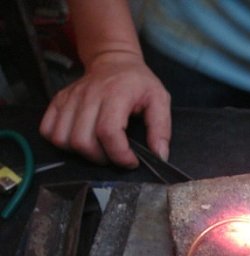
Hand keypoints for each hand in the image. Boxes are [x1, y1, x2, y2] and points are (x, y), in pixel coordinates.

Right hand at [40, 51, 170, 167]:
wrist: (114, 60)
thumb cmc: (138, 83)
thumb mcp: (160, 100)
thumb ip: (161, 128)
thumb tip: (160, 155)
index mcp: (115, 94)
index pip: (108, 132)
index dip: (119, 155)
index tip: (132, 161)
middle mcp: (88, 95)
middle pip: (82, 141)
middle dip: (101, 158)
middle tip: (115, 156)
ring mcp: (70, 98)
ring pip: (62, 139)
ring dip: (81, 153)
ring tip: (99, 149)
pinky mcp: (58, 101)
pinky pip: (48, 130)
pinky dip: (62, 142)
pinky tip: (81, 140)